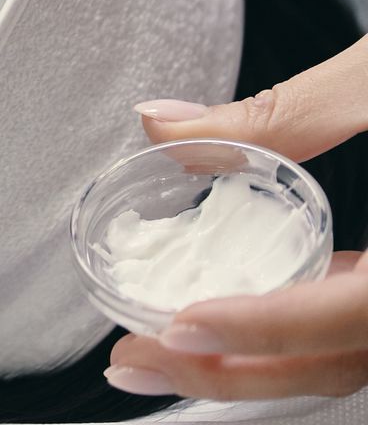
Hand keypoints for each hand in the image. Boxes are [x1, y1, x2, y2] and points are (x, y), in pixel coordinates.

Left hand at [106, 36, 367, 399]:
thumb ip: (288, 110)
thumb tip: (162, 125)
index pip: (354, 317)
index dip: (265, 330)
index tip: (180, 327)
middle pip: (348, 362)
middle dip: (238, 371)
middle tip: (137, 360)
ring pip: (359, 357)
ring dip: (262, 362)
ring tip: (165, 350)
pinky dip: (303, 330)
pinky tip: (236, 314)